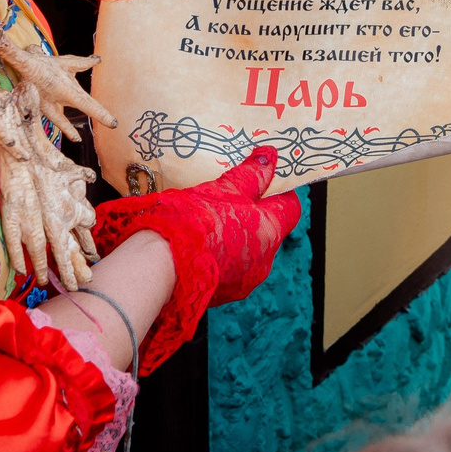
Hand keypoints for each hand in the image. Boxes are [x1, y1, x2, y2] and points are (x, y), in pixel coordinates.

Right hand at [92, 149, 301, 371]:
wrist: (160, 266)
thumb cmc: (194, 222)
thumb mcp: (225, 188)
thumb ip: (252, 174)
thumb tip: (271, 156)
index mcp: (270, 232)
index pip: (290, 208)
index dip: (278, 191)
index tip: (263, 179)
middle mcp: (264, 261)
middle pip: (268, 231)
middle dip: (252, 214)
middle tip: (228, 198)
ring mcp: (243, 281)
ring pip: (247, 252)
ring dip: (235, 237)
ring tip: (207, 222)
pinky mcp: (221, 295)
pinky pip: (227, 269)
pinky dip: (219, 257)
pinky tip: (198, 245)